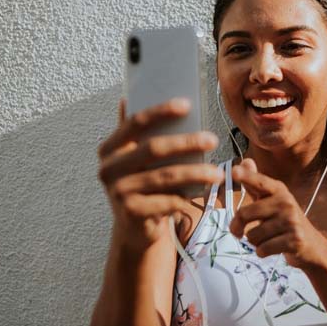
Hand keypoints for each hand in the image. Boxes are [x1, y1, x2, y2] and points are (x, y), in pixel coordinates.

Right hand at [97, 98, 223, 254]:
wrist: (134, 228)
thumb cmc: (142, 185)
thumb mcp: (135, 158)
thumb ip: (134, 133)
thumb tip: (128, 97)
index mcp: (110, 148)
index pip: (136, 122)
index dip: (161, 111)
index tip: (187, 104)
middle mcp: (108, 168)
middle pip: (154, 148)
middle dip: (187, 142)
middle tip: (213, 139)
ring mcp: (118, 191)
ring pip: (165, 176)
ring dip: (196, 173)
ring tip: (218, 173)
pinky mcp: (131, 212)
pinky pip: (167, 200)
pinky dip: (188, 196)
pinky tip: (204, 192)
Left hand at [229, 159, 326, 268]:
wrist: (311, 246)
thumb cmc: (286, 221)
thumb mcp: (272, 200)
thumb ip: (255, 184)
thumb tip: (245, 160)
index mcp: (279, 190)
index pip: (259, 182)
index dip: (247, 176)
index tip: (234, 171)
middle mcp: (286, 202)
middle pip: (245, 214)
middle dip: (237, 227)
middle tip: (238, 232)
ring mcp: (291, 221)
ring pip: (252, 235)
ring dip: (254, 242)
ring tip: (267, 238)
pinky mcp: (294, 240)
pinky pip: (262, 249)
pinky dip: (262, 252)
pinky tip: (273, 247)